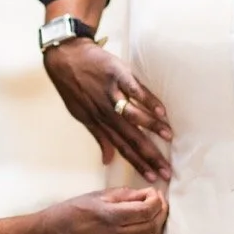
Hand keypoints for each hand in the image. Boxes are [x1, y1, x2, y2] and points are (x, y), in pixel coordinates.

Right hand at [40, 186, 167, 233]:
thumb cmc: (69, 211)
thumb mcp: (96, 196)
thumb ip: (123, 195)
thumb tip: (146, 194)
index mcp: (110, 217)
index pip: (146, 210)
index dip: (156, 200)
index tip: (154, 192)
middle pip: (152, 226)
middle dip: (160, 211)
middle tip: (158, 201)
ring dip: (157, 225)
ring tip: (154, 213)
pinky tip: (145, 226)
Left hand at [43, 38, 172, 180]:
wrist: (65, 56)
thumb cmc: (74, 87)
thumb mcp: (81, 115)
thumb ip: (98, 137)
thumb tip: (107, 161)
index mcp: (99, 122)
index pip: (122, 148)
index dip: (137, 164)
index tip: (152, 177)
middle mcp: (106, 111)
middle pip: (131, 137)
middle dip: (150, 155)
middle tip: (166, 169)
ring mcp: (111, 92)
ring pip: (133, 114)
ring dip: (151, 126)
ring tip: (168, 137)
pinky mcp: (117, 74)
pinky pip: (134, 89)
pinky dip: (148, 100)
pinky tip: (161, 111)